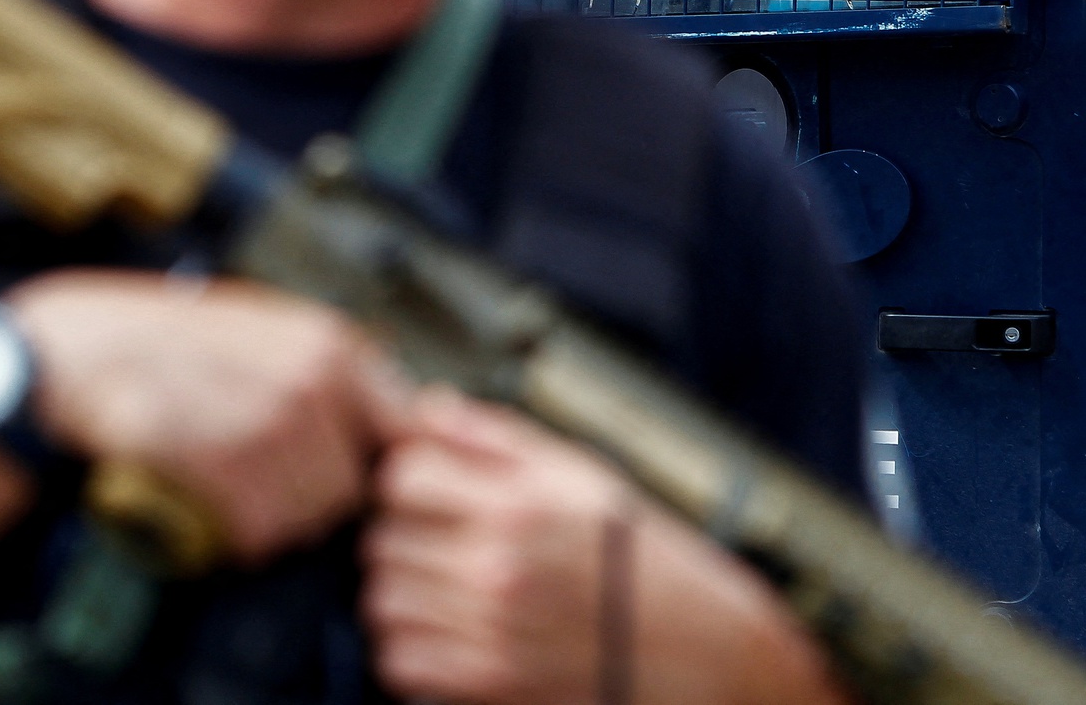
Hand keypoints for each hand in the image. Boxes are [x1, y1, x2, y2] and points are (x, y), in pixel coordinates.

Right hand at [7, 269, 406, 561]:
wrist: (74, 354)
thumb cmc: (166, 337)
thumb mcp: (262, 322)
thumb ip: (330, 364)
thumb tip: (396, 414)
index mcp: (329, 344)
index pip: (402, 428)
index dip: (377, 459)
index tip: (351, 469)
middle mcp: (309, 383)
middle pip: (352, 484)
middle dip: (316, 495)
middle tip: (266, 481)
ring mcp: (266, 426)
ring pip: (309, 515)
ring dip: (276, 517)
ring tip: (234, 488)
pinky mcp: (222, 470)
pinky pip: (261, 532)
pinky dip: (240, 533)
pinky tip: (212, 503)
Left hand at [361, 389, 850, 704]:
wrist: (703, 650)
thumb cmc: (647, 560)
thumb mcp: (583, 475)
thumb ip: (496, 439)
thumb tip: (428, 407)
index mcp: (521, 504)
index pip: (402, 476)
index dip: (408, 479)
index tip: (428, 491)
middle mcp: (500, 565)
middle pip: (382, 539)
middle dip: (402, 536)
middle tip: (436, 543)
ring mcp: (491, 630)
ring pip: (383, 601)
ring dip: (401, 593)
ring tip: (440, 588)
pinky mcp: (490, 684)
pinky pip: (402, 662)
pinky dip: (411, 649)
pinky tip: (447, 633)